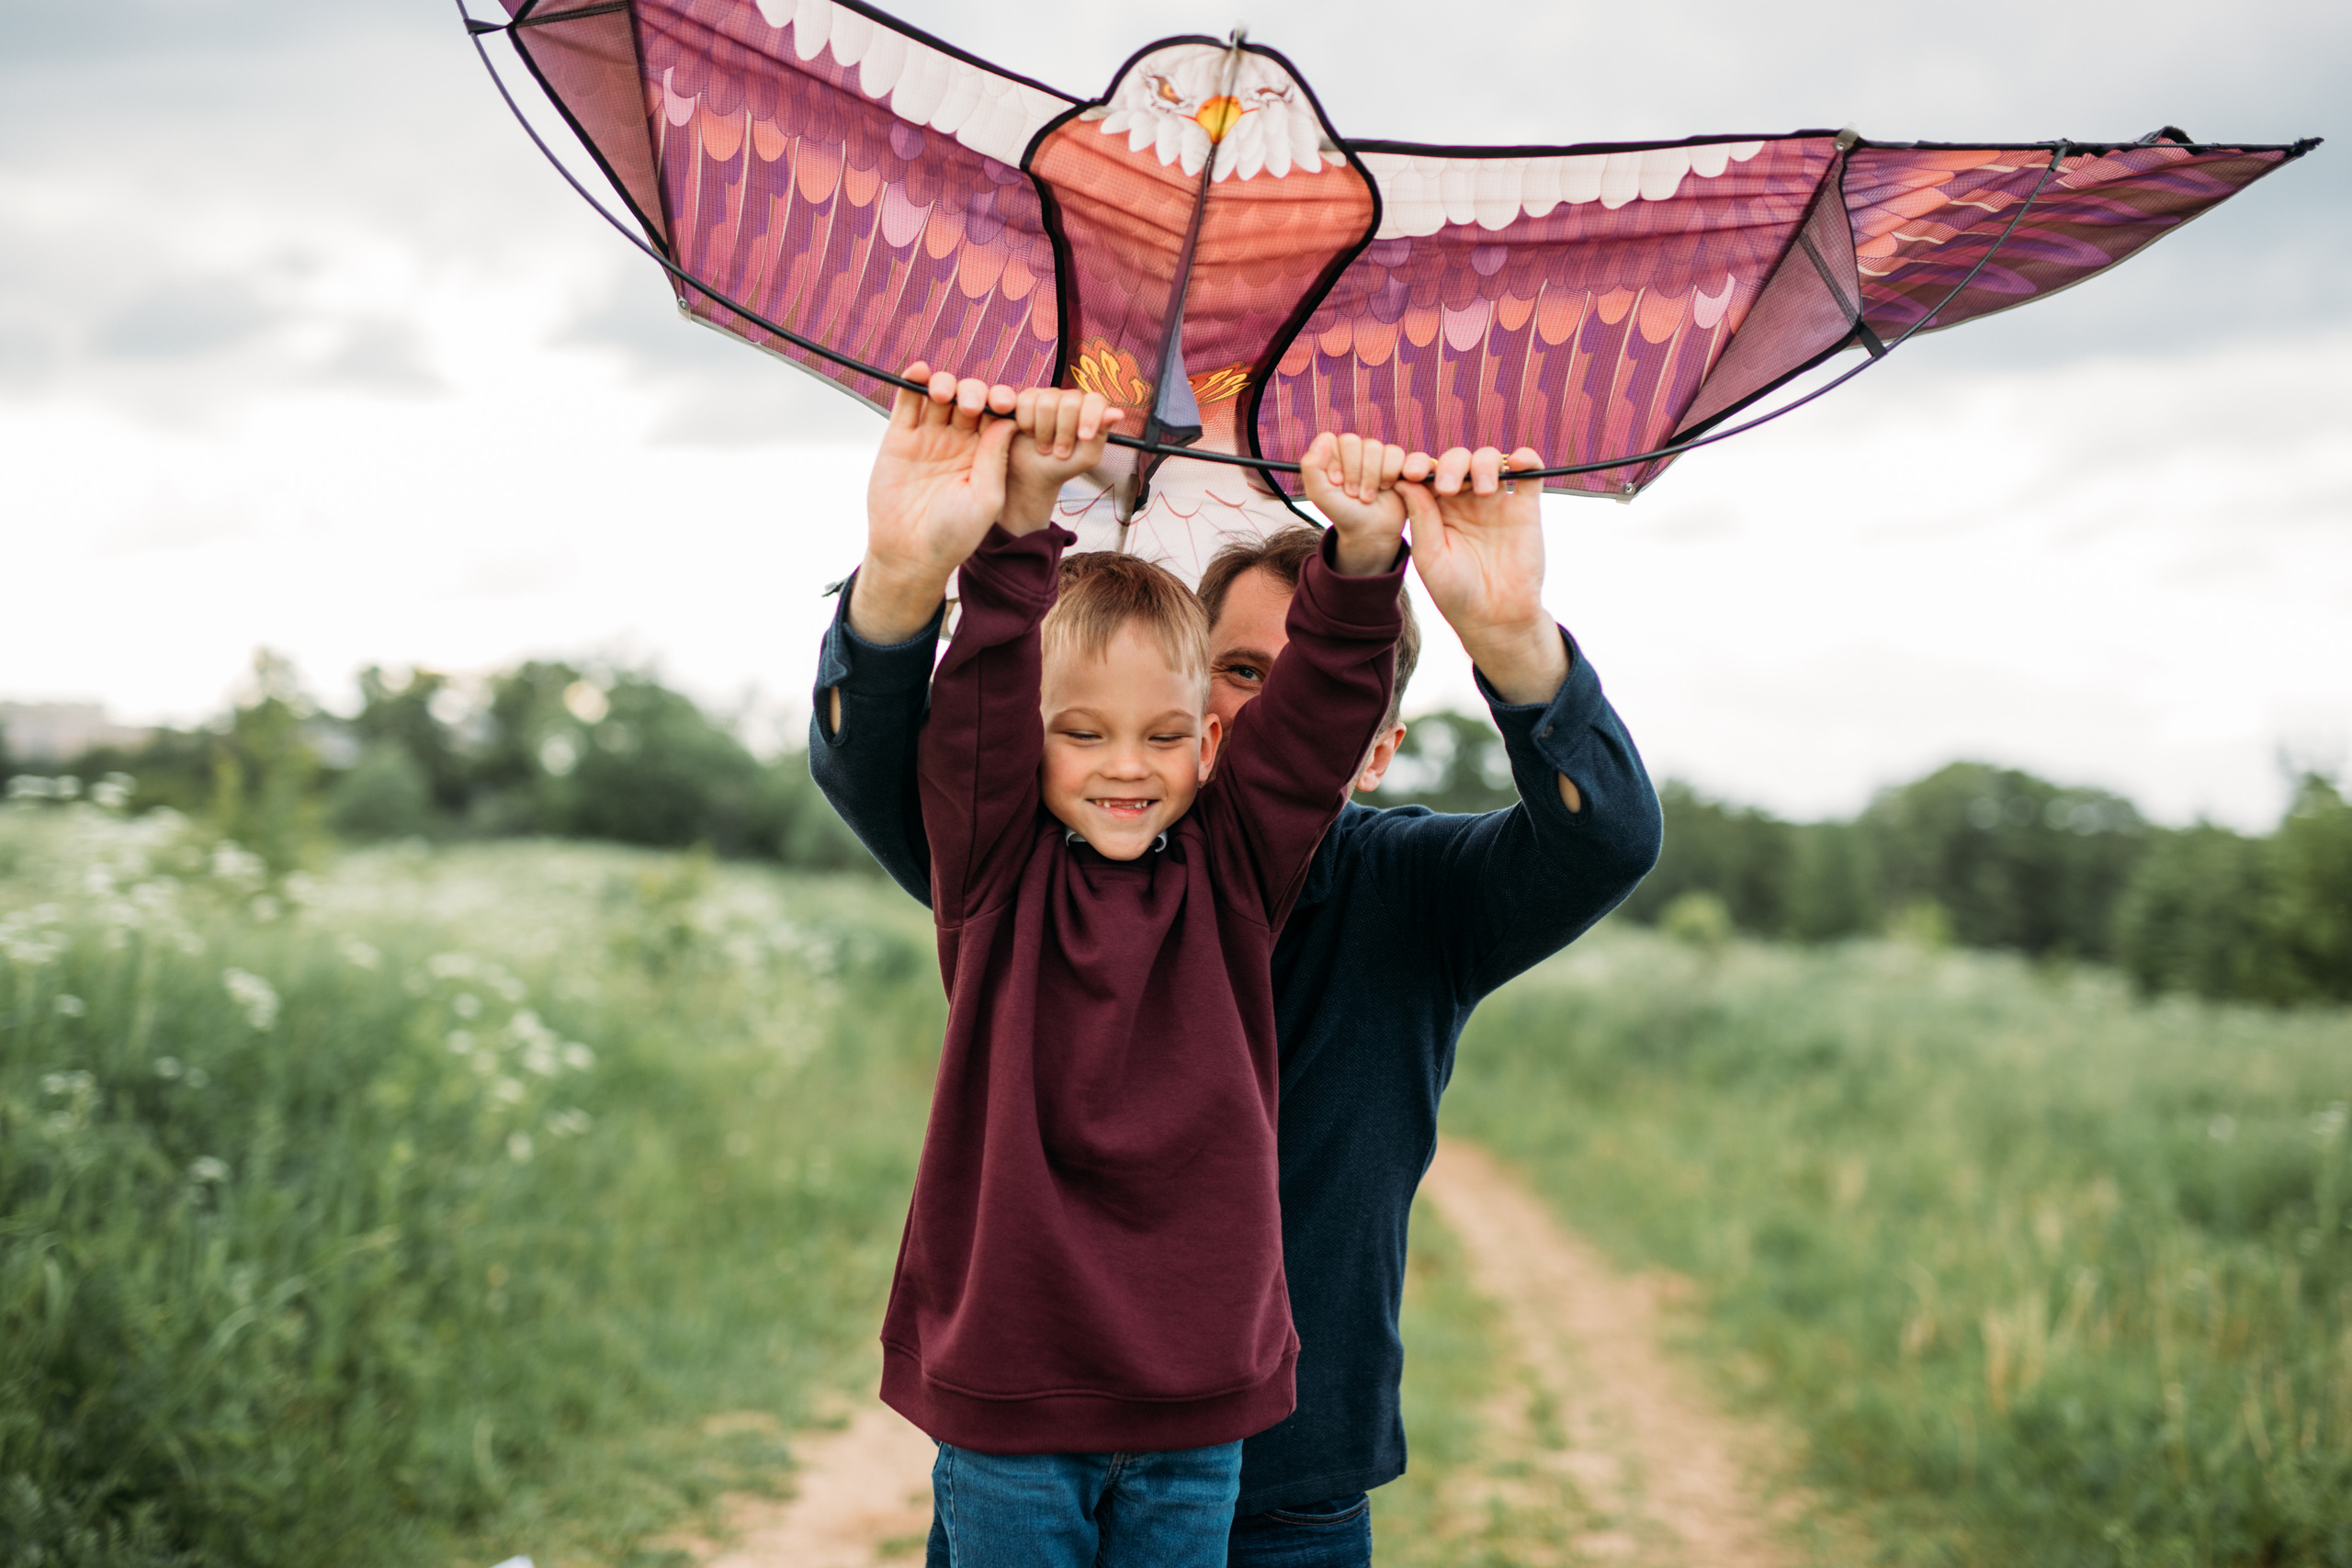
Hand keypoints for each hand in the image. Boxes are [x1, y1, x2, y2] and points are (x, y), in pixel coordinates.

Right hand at [851, 362, 1017, 643]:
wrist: (911, 553)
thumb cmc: (954, 534)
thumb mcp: (986, 498)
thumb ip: (995, 458)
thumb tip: (1007, 420)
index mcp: (984, 454)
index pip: (996, 416)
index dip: (1001, 403)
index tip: (1005, 403)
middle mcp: (958, 442)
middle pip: (969, 399)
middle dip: (973, 393)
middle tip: (970, 405)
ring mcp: (928, 438)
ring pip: (939, 396)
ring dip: (944, 384)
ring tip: (943, 393)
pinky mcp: (899, 438)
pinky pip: (907, 403)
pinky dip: (912, 383)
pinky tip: (919, 372)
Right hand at [1004, 387, 1123, 532]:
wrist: (1034, 474)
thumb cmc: (1065, 466)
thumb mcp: (1087, 457)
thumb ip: (1101, 434)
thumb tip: (1117, 412)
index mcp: (1091, 410)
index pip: (1095, 400)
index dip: (1090, 417)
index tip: (1084, 437)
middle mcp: (1071, 399)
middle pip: (1070, 401)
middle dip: (1064, 432)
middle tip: (1060, 452)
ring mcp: (1048, 396)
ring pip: (1046, 402)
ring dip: (1044, 431)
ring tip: (1045, 446)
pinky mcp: (1027, 398)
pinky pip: (1026, 401)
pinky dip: (1027, 423)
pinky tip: (1030, 434)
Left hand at [1300, 432, 1407, 576]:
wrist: (1370, 530)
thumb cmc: (1343, 512)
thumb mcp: (1319, 494)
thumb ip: (1311, 466)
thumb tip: (1323, 438)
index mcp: (1331, 454)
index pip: (1331, 440)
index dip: (1335, 462)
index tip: (1336, 483)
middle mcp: (1352, 450)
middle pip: (1352, 441)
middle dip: (1353, 472)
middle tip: (1353, 493)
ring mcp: (1374, 454)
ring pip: (1374, 447)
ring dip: (1371, 477)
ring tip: (1368, 496)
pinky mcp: (1395, 461)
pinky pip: (1395, 453)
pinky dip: (1389, 474)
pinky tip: (1385, 488)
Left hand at [1399, 445, 1567, 705]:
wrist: (1495, 617)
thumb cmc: (1455, 592)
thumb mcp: (1430, 555)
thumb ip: (1421, 516)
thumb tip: (1402, 479)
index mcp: (1437, 509)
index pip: (1426, 473)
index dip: (1416, 464)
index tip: (1409, 472)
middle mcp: (1465, 500)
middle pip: (1457, 460)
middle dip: (1450, 465)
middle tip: (1447, 488)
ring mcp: (1496, 502)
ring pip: (1489, 460)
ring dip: (1483, 464)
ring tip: (1483, 491)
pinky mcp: (1525, 508)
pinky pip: (1529, 473)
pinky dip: (1525, 459)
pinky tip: (1517, 463)